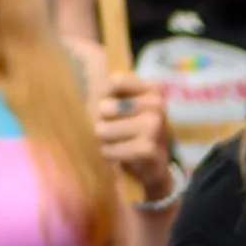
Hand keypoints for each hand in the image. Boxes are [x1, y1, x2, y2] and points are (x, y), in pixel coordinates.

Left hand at [91, 71, 173, 205]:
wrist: (155, 165)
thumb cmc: (133, 129)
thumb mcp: (124, 104)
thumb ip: (109, 90)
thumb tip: (89, 79)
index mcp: (151, 89)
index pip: (114, 82)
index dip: (102, 95)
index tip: (108, 106)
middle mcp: (157, 104)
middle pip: (104, 107)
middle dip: (101, 121)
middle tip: (112, 129)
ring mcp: (154, 126)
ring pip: (104, 129)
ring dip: (104, 139)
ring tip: (114, 141)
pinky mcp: (148, 149)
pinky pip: (111, 149)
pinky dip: (108, 153)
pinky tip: (116, 153)